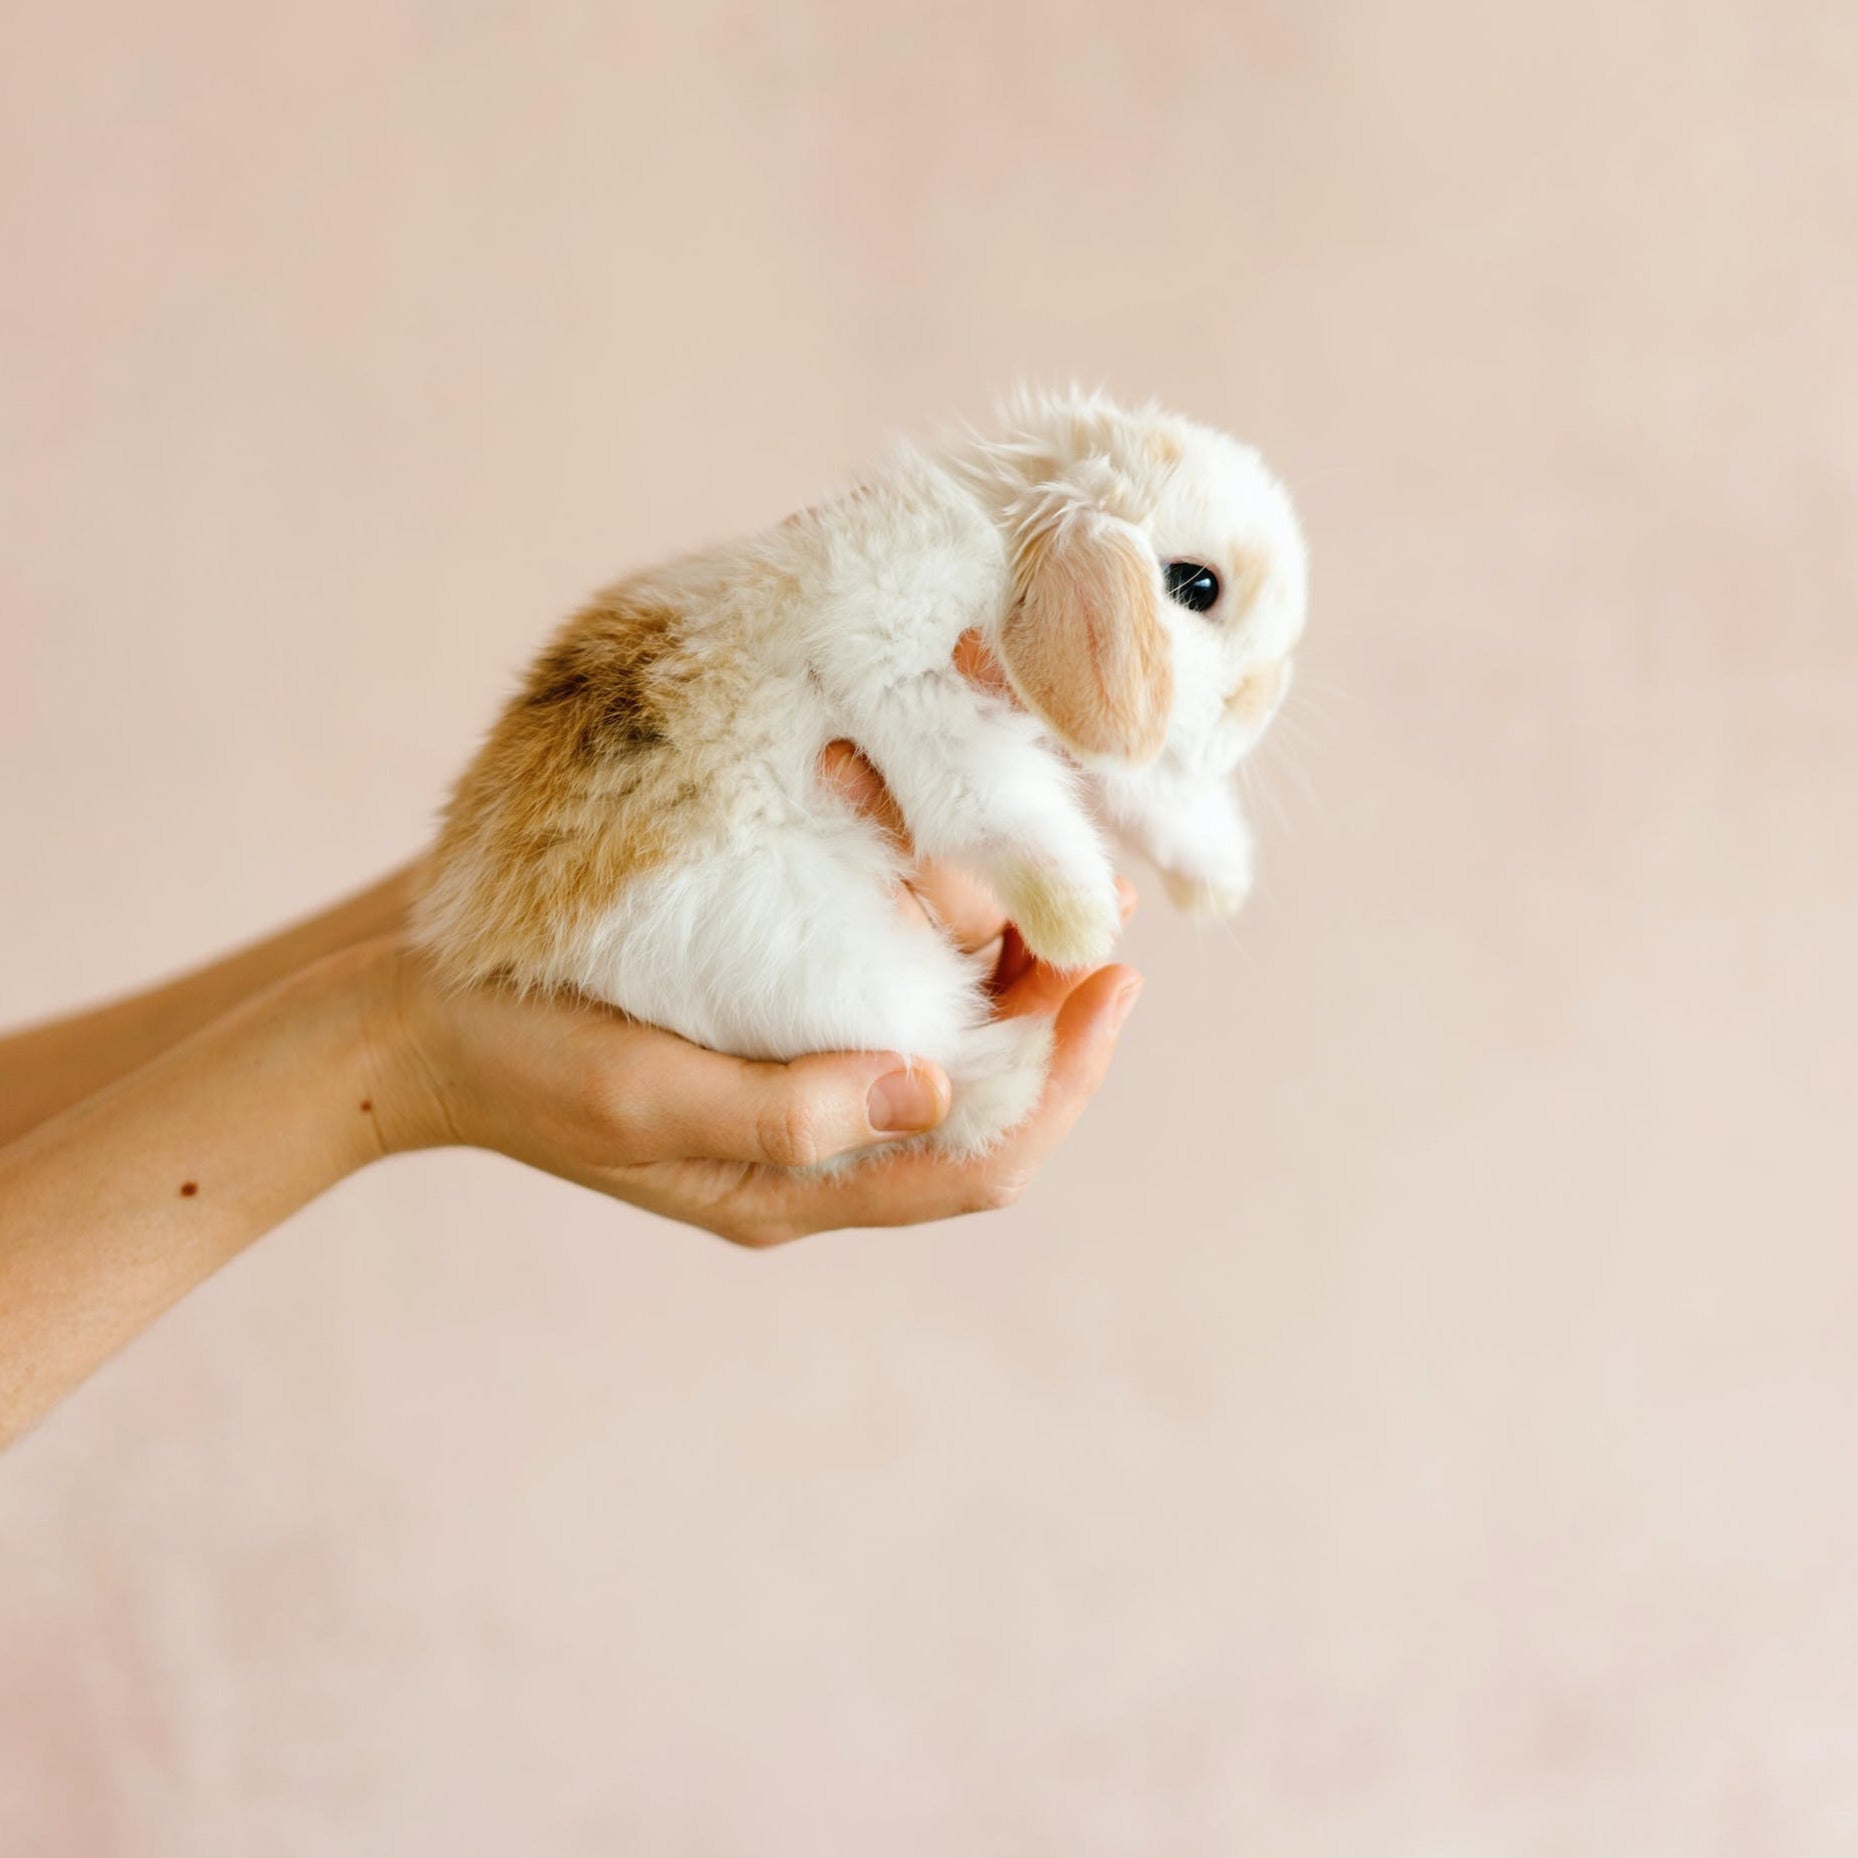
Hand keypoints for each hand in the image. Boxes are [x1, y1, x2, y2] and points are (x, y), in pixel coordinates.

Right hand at [369, 743, 1140, 1244]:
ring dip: (998, 956)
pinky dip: (924, 925)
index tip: (1117, 981)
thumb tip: (933, 1087)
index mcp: (796, 1189)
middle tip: (1098, 897)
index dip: (1065, 1078)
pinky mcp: (762, 1016)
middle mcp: (812, 1144)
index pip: (980, 1161)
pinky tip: (936, 853)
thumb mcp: (642, 1096)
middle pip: (978, 1090)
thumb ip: (787, 1109)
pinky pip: (876, 981)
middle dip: (1050, 1003)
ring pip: (938, 1029)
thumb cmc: (517, 1061)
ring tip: (1039, 861)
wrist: (408, 1016)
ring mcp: (789, 1078)